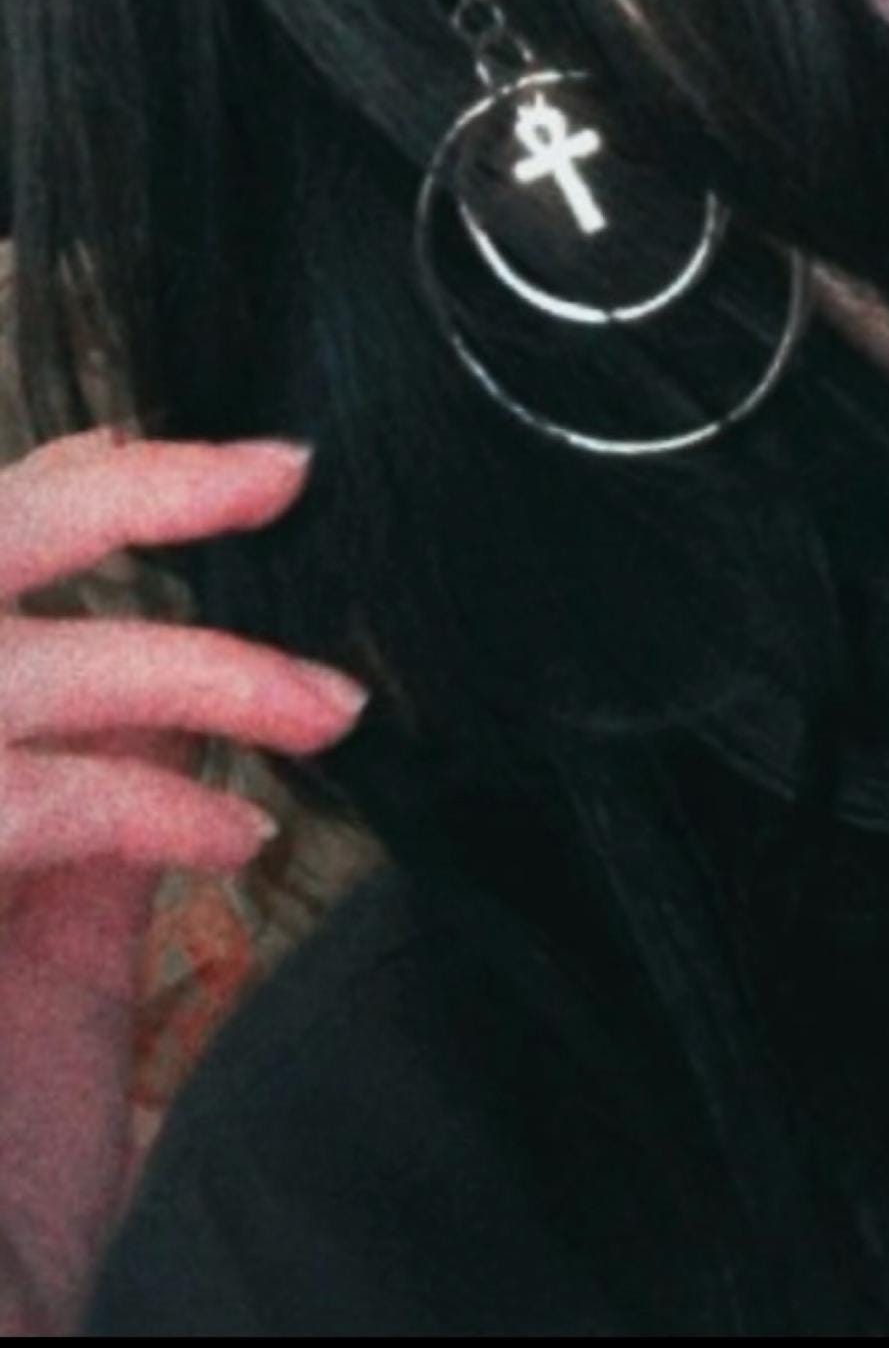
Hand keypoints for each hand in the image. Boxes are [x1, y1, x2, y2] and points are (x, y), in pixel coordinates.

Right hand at [0, 432, 367, 1336]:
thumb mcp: (38, 949)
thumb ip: (83, 804)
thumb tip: (176, 703)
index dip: (84, 484)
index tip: (217, 465)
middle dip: (124, 492)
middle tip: (280, 472)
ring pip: (11, 675)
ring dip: (191, 672)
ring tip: (330, 705)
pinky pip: (18, 806)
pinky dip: (135, 800)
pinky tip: (228, 829)